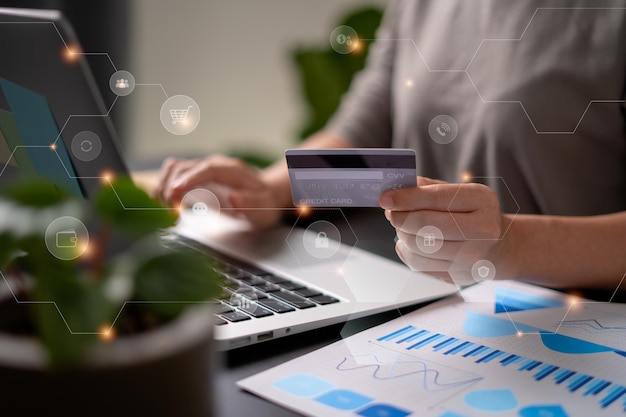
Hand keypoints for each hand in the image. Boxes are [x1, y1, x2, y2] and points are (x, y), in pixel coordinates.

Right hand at [157, 154, 284, 228]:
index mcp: (231, 170)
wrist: (264, 194)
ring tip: (166, 207)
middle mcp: (214, 165)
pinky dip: (164, 186)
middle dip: (172, 186)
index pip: (207, 169)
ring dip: (164, 185)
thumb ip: (251, 203)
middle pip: (185, 167)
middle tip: (171, 209)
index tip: (175, 192)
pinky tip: (165, 202)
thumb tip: (234, 199)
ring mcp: (203, 168)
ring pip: (174, 168)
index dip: (189, 179)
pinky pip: (173, 174)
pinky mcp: (195, 176)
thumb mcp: (263, 207)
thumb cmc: (263, 203)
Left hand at [380, 177, 509, 285]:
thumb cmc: (474, 214)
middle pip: (425, 226)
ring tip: (403, 226)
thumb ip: (430, 188)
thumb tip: (398, 188)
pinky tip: (410, 242)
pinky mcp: (458, 276)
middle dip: (400, 218)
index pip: (436, 199)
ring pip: (418, 248)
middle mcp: (482, 230)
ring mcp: (472, 257)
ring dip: (402, 235)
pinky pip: (419, 265)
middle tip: (391, 212)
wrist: (499, 245)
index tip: (385, 198)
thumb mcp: (460, 192)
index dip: (405, 198)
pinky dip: (406, 251)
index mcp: (482, 201)